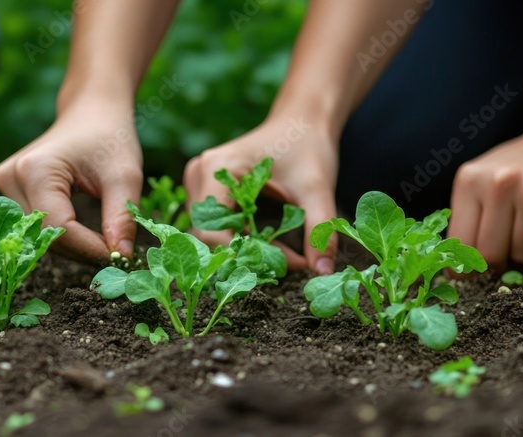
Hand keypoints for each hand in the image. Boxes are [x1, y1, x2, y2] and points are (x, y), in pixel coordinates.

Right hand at [0, 105, 141, 262]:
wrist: (92, 112)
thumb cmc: (109, 138)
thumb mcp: (125, 176)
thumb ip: (122, 218)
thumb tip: (122, 259)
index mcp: (36, 170)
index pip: (59, 228)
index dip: (89, 249)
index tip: (120, 256)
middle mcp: (11, 178)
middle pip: (45, 235)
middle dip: (82, 249)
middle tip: (116, 251)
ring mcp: (5, 185)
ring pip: (39, 236)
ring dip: (72, 245)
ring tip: (102, 238)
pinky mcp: (8, 191)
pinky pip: (35, 227)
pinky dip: (62, 235)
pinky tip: (83, 232)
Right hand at [183, 116, 338, 273]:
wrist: (303, 122)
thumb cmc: (308, 147)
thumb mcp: (317, 190)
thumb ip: (318, 230)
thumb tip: (324, 271)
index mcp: (217, 168)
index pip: (212, 231)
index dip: (246, 253)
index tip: (284, 263)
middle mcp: (199, 173)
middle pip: (209, 235)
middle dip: (247, 253)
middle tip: (287, 262)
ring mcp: (198, 181)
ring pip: (212, 233)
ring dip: (245, 248)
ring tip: (282, 252)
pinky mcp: (206, 188)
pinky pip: (216, 225)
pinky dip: (242, 238)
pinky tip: (270, 241)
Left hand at [448, 123, 522, 270]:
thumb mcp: (484, 178)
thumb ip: (470, 217)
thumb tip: (458, 270)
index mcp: (470, 180)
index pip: (461, 244)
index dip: (468, 269)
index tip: (475, 278)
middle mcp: (500, 184)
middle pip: (491, 256)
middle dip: (500, 268)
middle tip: (510, 265)